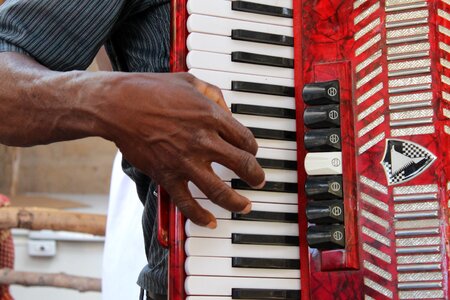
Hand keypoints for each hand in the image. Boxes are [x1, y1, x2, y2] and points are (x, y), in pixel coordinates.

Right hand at [103, 72, 264, 227]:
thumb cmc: (151, 89)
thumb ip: (214, 94)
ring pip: (221, 191)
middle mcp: (203, 141)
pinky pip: (187, 203)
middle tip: (259, 181)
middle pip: (242, 165)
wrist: (118, 105)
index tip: (251, 153)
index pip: (245, 139)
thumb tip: (227, 110)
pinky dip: (200, 216)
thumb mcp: (189, 81)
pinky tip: (211, 222)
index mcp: (211, 117)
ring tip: (246, 206)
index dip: (253, 149)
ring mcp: (186, 161)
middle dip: (256, 176)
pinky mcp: (167, 176)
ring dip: (238, 202)